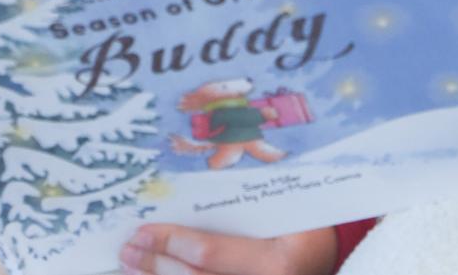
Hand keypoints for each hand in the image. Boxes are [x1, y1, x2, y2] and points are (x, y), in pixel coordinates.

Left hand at [119, 223, 337, 274]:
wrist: (328, 255)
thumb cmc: (308, 221)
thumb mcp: (284, 208)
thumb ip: (244, 206)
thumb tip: (187, 193)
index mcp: (277, 263)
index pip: (212, 255)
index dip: (173, 243)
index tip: (144, 231)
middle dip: (156, 265)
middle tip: (129, 248)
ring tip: (132, 265)